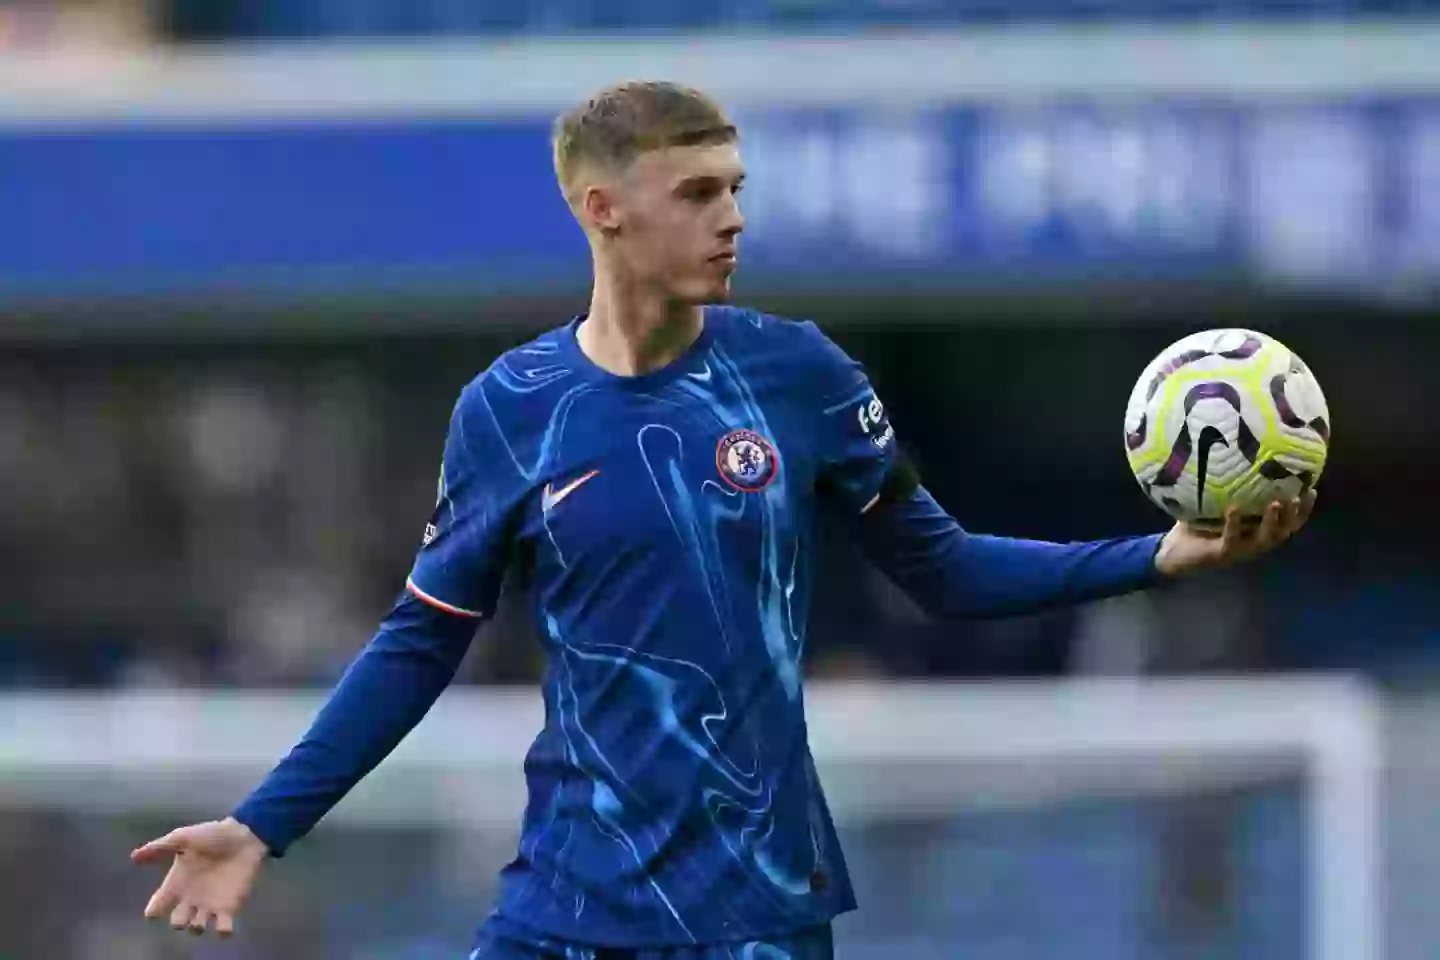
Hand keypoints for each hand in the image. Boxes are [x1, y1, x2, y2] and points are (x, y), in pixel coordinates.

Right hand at [131, 817, 268, 937]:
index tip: (154, 911)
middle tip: (182, 913)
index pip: (158, 905)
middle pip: (177, 921)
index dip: (154, 911)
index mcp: (176, 884)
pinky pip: (224, 927)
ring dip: (197, 928)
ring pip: (197, 928)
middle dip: (178, 922)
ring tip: (200, 919)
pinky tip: (223, 927)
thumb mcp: (183, 838)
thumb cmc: (212, 835)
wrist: (243, 835)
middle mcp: (190, 898)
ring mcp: (209, 904)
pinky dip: (223, 932)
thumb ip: (159, 847)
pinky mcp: (230, 906)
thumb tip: (133, 857)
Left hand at [1153, 489, 1315, 577]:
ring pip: (1265, 539)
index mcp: (1258, 530)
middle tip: (1299, 496)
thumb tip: (1233, 450)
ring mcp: (1240, 550)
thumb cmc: (1197, 522)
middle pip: (1285, 531)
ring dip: (1273, 522)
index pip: (1289, 521)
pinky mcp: (1222, 554)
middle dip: (1295, 515)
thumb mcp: (1216, 501)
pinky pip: (1231, 540)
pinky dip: (1233, 524)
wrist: (1172, 550)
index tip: (1312, 489)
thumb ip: (1228, 484)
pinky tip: (1234, 509)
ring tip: (1276, 503)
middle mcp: (1254, 541)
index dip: (1304, 509)